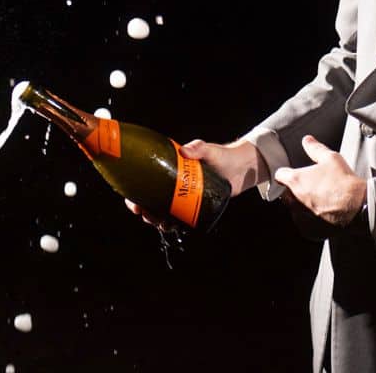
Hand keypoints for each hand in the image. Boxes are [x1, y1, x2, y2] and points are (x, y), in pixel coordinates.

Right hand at [124, 137, 262, 228]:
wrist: (241, 168)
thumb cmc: (223, 156)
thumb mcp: (209, 150)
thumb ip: (198, 148)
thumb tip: (185, 151)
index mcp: (170, 168)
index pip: (146, 180)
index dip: (136, 193)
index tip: (134, 203)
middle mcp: (173, 182)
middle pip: (151, 198)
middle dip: (145, 210)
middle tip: (148, 216)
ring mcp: (183, 195)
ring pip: (163, 210)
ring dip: (157, 219)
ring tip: (162, 224)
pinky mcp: (194, 205)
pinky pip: (178, 216)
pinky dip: (172, 223)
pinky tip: (171, 227)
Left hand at [273, 135, 365, 227]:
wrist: (358, 207)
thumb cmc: (344, 182)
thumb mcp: (331, 158)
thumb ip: (315, 148)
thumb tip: (307, 140)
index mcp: (295, 181)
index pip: (279, 175)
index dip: (287, 173)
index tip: (295, 174)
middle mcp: (294, 200)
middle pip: (285, 193)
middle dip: (294, 190)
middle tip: (312, 186)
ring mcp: (300, 217)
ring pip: (294, 209)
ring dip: (302, 205)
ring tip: (321, 200)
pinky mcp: (308, 231)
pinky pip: (304, 223)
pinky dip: (310, 219)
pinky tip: (324, 212)